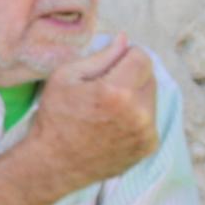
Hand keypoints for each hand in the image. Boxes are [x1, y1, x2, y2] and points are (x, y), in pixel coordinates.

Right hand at [25, 34, 159, 187]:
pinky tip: (113, 125)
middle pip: (149, 76)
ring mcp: (146, 132)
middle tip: (104, 89)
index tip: (110, 65)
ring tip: (107, 109)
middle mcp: (138, 113)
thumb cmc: (54, 118)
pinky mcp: (148, 146)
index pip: (142, 57)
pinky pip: (150, 119)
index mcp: (117, 91)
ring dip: (135, 97)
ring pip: (151, 98)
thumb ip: (101, 56)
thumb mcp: (66, 77)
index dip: (125, 56)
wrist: (52, 164)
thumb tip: (124, 40)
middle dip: (131, 76)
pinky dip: (137, 117)